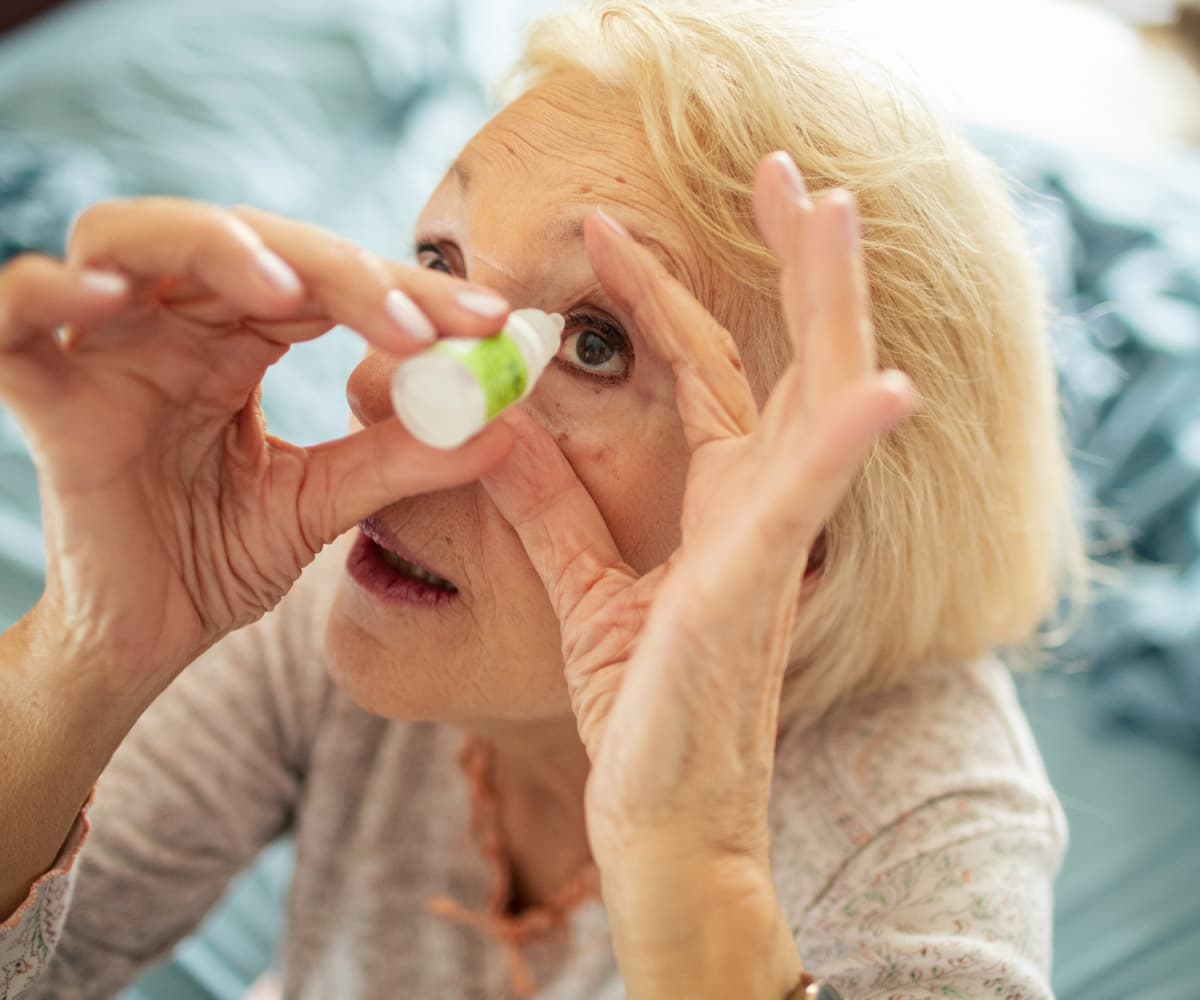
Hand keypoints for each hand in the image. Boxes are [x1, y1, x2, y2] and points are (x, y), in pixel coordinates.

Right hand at [0, 198, 512, 705]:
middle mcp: (172, 328)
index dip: (405, 292)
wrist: (145, 641)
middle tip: (414, 321)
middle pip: (243, 244)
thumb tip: (506, 426)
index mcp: (237, 341)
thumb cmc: (220, 557)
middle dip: (336, 269)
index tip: (490, 322)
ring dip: (214, 249)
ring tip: (291, 291)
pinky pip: (18, 319)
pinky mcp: (49, 401)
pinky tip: (109, 295)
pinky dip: (50, 291)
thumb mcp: (326, 503)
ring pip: (132, 242)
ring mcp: (106, 354)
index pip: (323, 281)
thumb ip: (403, 459)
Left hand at [482, 153, 913, 994]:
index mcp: (724, 506)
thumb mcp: (581, 587)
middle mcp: (763, 511)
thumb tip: (494, 426)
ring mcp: (772, 546)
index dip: (663, 294)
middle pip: (790, 359)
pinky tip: (879, 384)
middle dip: (794, 263)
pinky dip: (844, 443)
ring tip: (832, 212)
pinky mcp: (757, 591)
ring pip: (819, 402)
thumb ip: (546, 504)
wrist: (661, 822)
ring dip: (832, 307)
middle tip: (785, 171)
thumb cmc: (640, 712)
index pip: (704, 372)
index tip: (606, 226)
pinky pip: (808, 505)